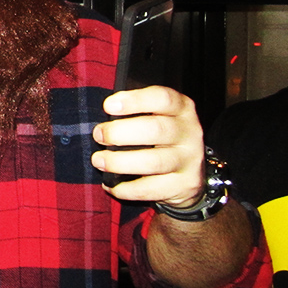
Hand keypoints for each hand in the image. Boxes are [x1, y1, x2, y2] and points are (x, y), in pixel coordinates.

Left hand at [90, 85, 204, 207]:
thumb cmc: (160, 138)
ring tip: (98, 160)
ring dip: (119, 162)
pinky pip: (150, 189)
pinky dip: (126, 189)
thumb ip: (136, 111)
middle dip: (119, 133)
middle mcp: (189, 132)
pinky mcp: (184, 185)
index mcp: (181, 108)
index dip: (135, 101)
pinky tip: (110, 185)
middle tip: (98, 135)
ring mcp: (189, 160)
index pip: (162, 98)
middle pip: (155, 130)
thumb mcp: (156, 116)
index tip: (108, 106)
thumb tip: (104, 114)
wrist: (188, 172)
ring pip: (153, 162)